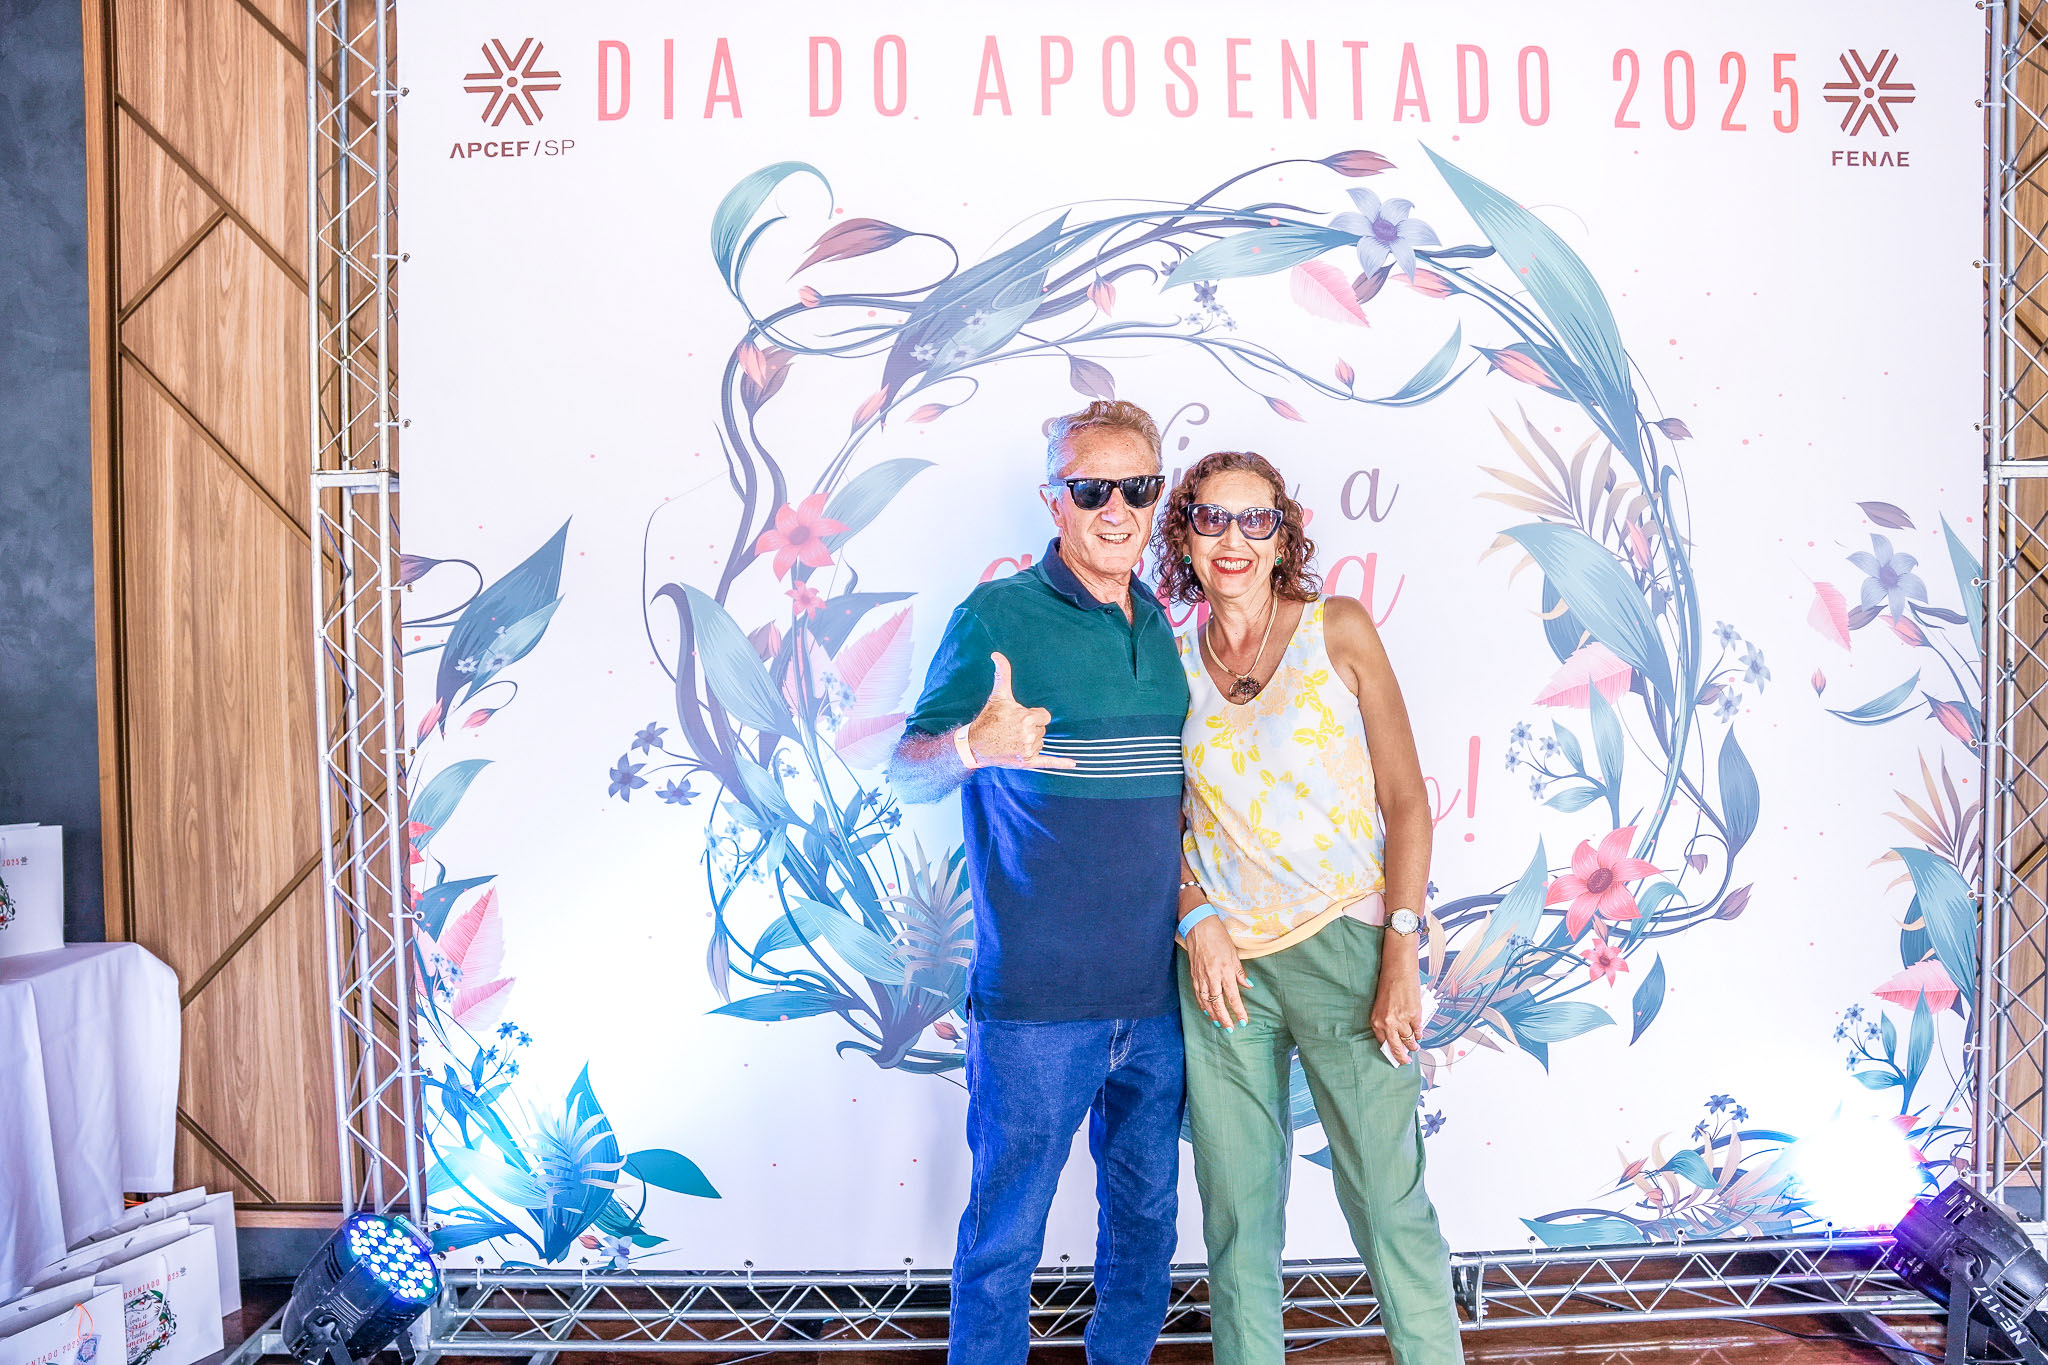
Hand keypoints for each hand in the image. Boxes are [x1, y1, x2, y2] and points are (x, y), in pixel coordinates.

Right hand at [965, 652, 1074, 769]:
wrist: (975, 744)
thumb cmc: (988, 719)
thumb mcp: (998, 696)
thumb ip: (1003, 674)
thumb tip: (996, 654)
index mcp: (1026, 718)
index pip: (1045, 716)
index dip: (1033, 716)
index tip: (1019, 718)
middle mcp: (1030, 735)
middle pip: (1043, 729)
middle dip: (1031, 729)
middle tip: (1013, 730)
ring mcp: (1028, 750)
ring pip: (1041, 742)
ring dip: (1031, 741)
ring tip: (1013, 740)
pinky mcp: (1027, 762)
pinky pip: (1048, 762)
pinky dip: (1061, 763)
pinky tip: (1074, 764)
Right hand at [1186, 916, 1249, 1028]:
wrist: (1198, 927)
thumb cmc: (1218, 937)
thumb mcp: (1233, 953)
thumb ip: (1240, 972)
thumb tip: (1248, 986)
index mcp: (1225, 971)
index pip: (1233, 997)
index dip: (1238, 1011)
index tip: (1243, 1021)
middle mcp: (1212, 977)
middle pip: (1218, 1004)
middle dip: (1225, 1018)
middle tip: (1230, 1029)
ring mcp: (1201, 977)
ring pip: (1206, 1001)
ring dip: (1213, 1014)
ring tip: (1218, 1023)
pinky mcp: (1193, 975)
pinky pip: (1198, 994)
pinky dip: (1202, 1004)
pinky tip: (1206, 1010)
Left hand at [1371, 962, 1423, 1065]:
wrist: (1398, 971)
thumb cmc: (1388, 986)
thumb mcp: (1380, 1006)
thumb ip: (1385, 1021)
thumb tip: (1393, 1036)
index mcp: (1376, 1021)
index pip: (1383, 1043)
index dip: (1390, 1051)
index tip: (1394, 1056)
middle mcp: (1388, 1023)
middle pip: (1396, 1047)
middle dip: (1402, 1057)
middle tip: (1406, 1061)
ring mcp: (1402, 1020)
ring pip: (1409, 1040)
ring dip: (1413, 1045)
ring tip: (1415, 1046)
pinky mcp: (1414, 1016)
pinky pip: (1418, 1031)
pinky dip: (1419, 1034)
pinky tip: (1419, 1036)